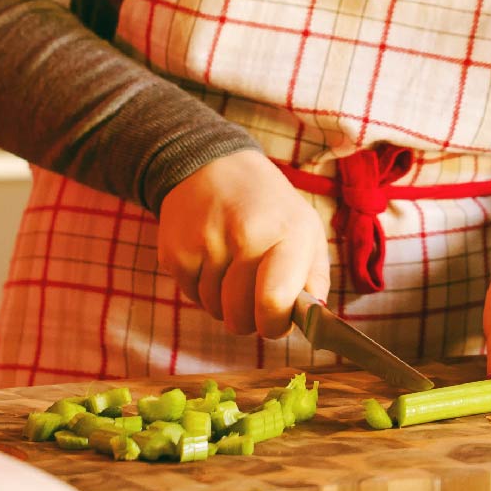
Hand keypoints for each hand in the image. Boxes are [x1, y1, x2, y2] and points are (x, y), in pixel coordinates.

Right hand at [156, 150, 330, 338]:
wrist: (211, 166)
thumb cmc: (267, 207)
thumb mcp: (305, 229)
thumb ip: (314, 278)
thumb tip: (314, 319)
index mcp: (288, 232)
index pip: (274, 301)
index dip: (274, 324)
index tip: (275, 322)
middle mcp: (246, 234)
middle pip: (241, 315)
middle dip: (248, 319)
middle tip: (252, 298)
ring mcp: (206, 242)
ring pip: (215, 309)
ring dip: (223, 302)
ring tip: (230, 268)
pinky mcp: (176, 251)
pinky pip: (191, 297)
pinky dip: (202, 289)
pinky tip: (210, 260)